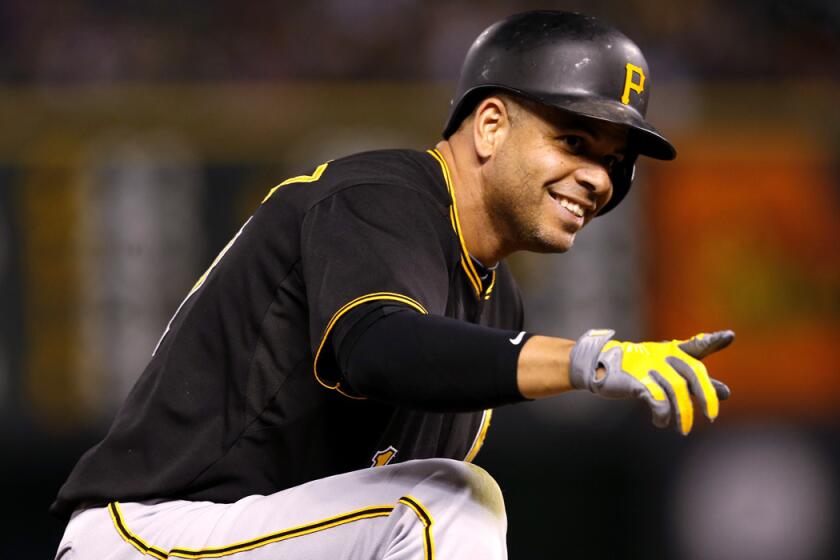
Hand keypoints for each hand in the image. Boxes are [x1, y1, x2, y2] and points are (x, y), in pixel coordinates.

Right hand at [569, 329, 733, 434]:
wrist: (599, 366)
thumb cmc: (637, 369)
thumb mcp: (667, 371)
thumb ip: (695, 380)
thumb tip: (727, 392)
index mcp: (672, 351)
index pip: (696, 346)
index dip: (712, 341)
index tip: (729, 336)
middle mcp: (664, 356)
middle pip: (693, 373)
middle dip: (706, 395)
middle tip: (712, 417)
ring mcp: (650, 367)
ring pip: (677, 391)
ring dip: (683, 414)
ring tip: (683, 429)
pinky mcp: (637, 380)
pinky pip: (658, 401)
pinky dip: (662, 415)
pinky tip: (661, 421)